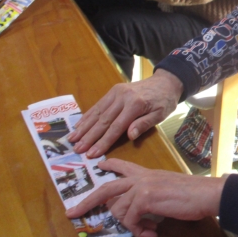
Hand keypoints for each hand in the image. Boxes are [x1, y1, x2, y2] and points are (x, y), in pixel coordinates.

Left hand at [65, 159, 225, 236]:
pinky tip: (153, 232)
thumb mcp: (167, 191)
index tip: (99, 164)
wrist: (206, 194)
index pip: (124, 166)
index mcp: (148, 174)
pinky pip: (131, 219)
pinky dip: (139, 230)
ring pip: (119, 210)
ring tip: (147, 231)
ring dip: (130, 226)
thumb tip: (140, 213)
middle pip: (106, 188)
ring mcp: (142, 186)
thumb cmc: (193, 195)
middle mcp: (141, 178)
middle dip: (86, 201)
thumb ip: (152, 197)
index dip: (110, 165)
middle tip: (72, 212)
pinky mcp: (145, 198)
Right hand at [68, 69, 183, 157]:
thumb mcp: (160, 114)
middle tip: (77, 150)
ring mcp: (116, 92)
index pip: (116, 127)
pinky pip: (99, 104)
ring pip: (97, 112)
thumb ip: (144, 124)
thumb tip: (130, 136)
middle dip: (89, 137)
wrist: (165, 82)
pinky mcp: (114, 90)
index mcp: (135, 104)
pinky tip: (79, 125)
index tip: (91, 154)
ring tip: (72, 139)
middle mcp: (123, 97)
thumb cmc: (164, 101)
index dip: (103, 141)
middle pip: (103, 120)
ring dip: (84, 127)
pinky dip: (88, 115)